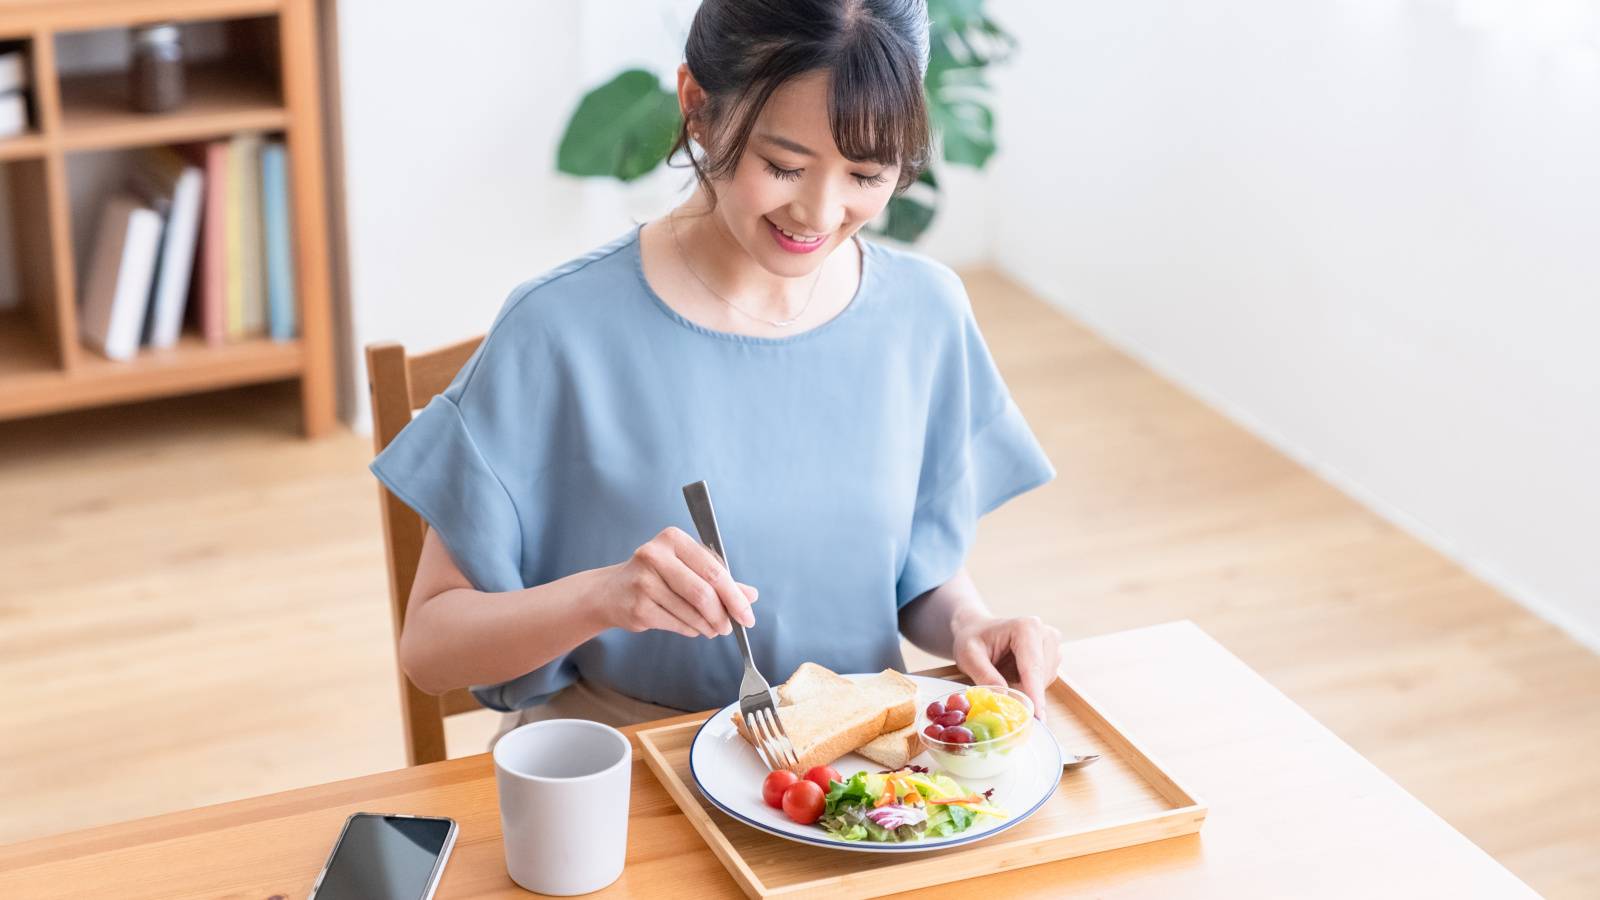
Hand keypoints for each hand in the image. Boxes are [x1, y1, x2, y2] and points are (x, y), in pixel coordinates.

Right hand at [599, 526, 758, 637]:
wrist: (611, 592)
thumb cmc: (656, 577)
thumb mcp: (688, 568)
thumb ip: (720, 580)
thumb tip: (751, 595)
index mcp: (673, 539)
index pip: (714, 570)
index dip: (735, 596)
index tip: (747, 615)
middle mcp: (655, 555)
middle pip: (703, 593)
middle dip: (723, 615)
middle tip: (731, 627)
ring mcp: (643, 581)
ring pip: (691, 612)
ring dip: (708, 626)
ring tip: (712, 629)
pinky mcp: (638, 607)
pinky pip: (677, 624)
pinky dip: (691, 630)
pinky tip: (692, 627)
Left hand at [951, 612, 1061, 720]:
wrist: (977, 629)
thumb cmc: (972, 639)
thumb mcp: (969, 656)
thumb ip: (985, 676)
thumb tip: (1004, 698)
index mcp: (1026, 628)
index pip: (1033, 667)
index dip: (1034, 693)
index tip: (1038, 716)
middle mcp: (1045, 633)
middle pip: (1041, 676)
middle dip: (1024, 691)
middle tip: (1000, 694)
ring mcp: (1052, 644)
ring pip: (1044, 681)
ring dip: (1025, 687)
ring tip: (1002, 676)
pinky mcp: (1052, 656)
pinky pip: (1044, 681)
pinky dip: (1028, 686)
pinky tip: (1012, 675)